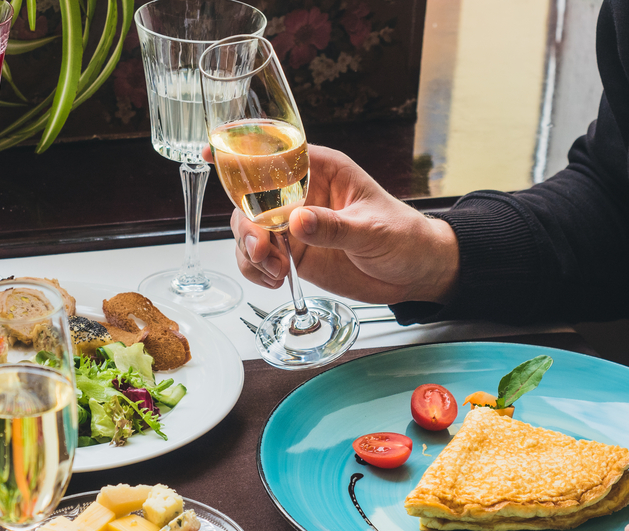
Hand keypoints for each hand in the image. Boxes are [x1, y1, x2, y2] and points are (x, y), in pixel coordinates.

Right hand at [229, 144, 459, 303]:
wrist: (415, 272)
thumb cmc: (404, 237)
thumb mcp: (372, 230)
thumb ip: (333, 227)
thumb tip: (297, 221)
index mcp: (322, 170)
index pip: (275, 153)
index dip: (241, 152)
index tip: (212, 152)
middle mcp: (301, 194)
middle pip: (250, 198)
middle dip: (246, 224)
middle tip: (262, 250)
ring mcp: (294, 225)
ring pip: (248, 229)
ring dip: (251, 252)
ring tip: (275, 271)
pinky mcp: (294, 254)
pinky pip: (259, 258)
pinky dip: (257, 270)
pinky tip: (275, 280)